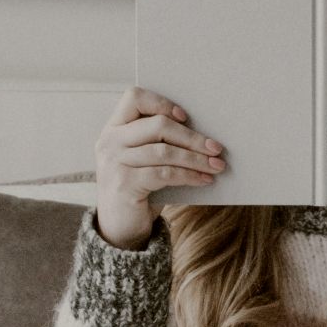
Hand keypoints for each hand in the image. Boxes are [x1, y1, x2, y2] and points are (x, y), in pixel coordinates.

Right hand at [94, 86, 226, 249]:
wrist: (119, 228)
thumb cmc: (139, 188)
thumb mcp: (143, 159)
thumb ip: (159, 141)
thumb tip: (204, 134)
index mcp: (114, 128)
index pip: (134, 97)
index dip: (162, 103)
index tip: (185, 116)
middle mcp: (110, 142)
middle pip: (158, 125)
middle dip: (192, 137)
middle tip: (216, 148)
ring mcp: (114, 163)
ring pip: (165, 151)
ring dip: (196, 158)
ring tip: (217, 166)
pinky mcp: (124, 184)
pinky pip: (165, 174)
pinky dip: (189, 175)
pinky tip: (204, 180)